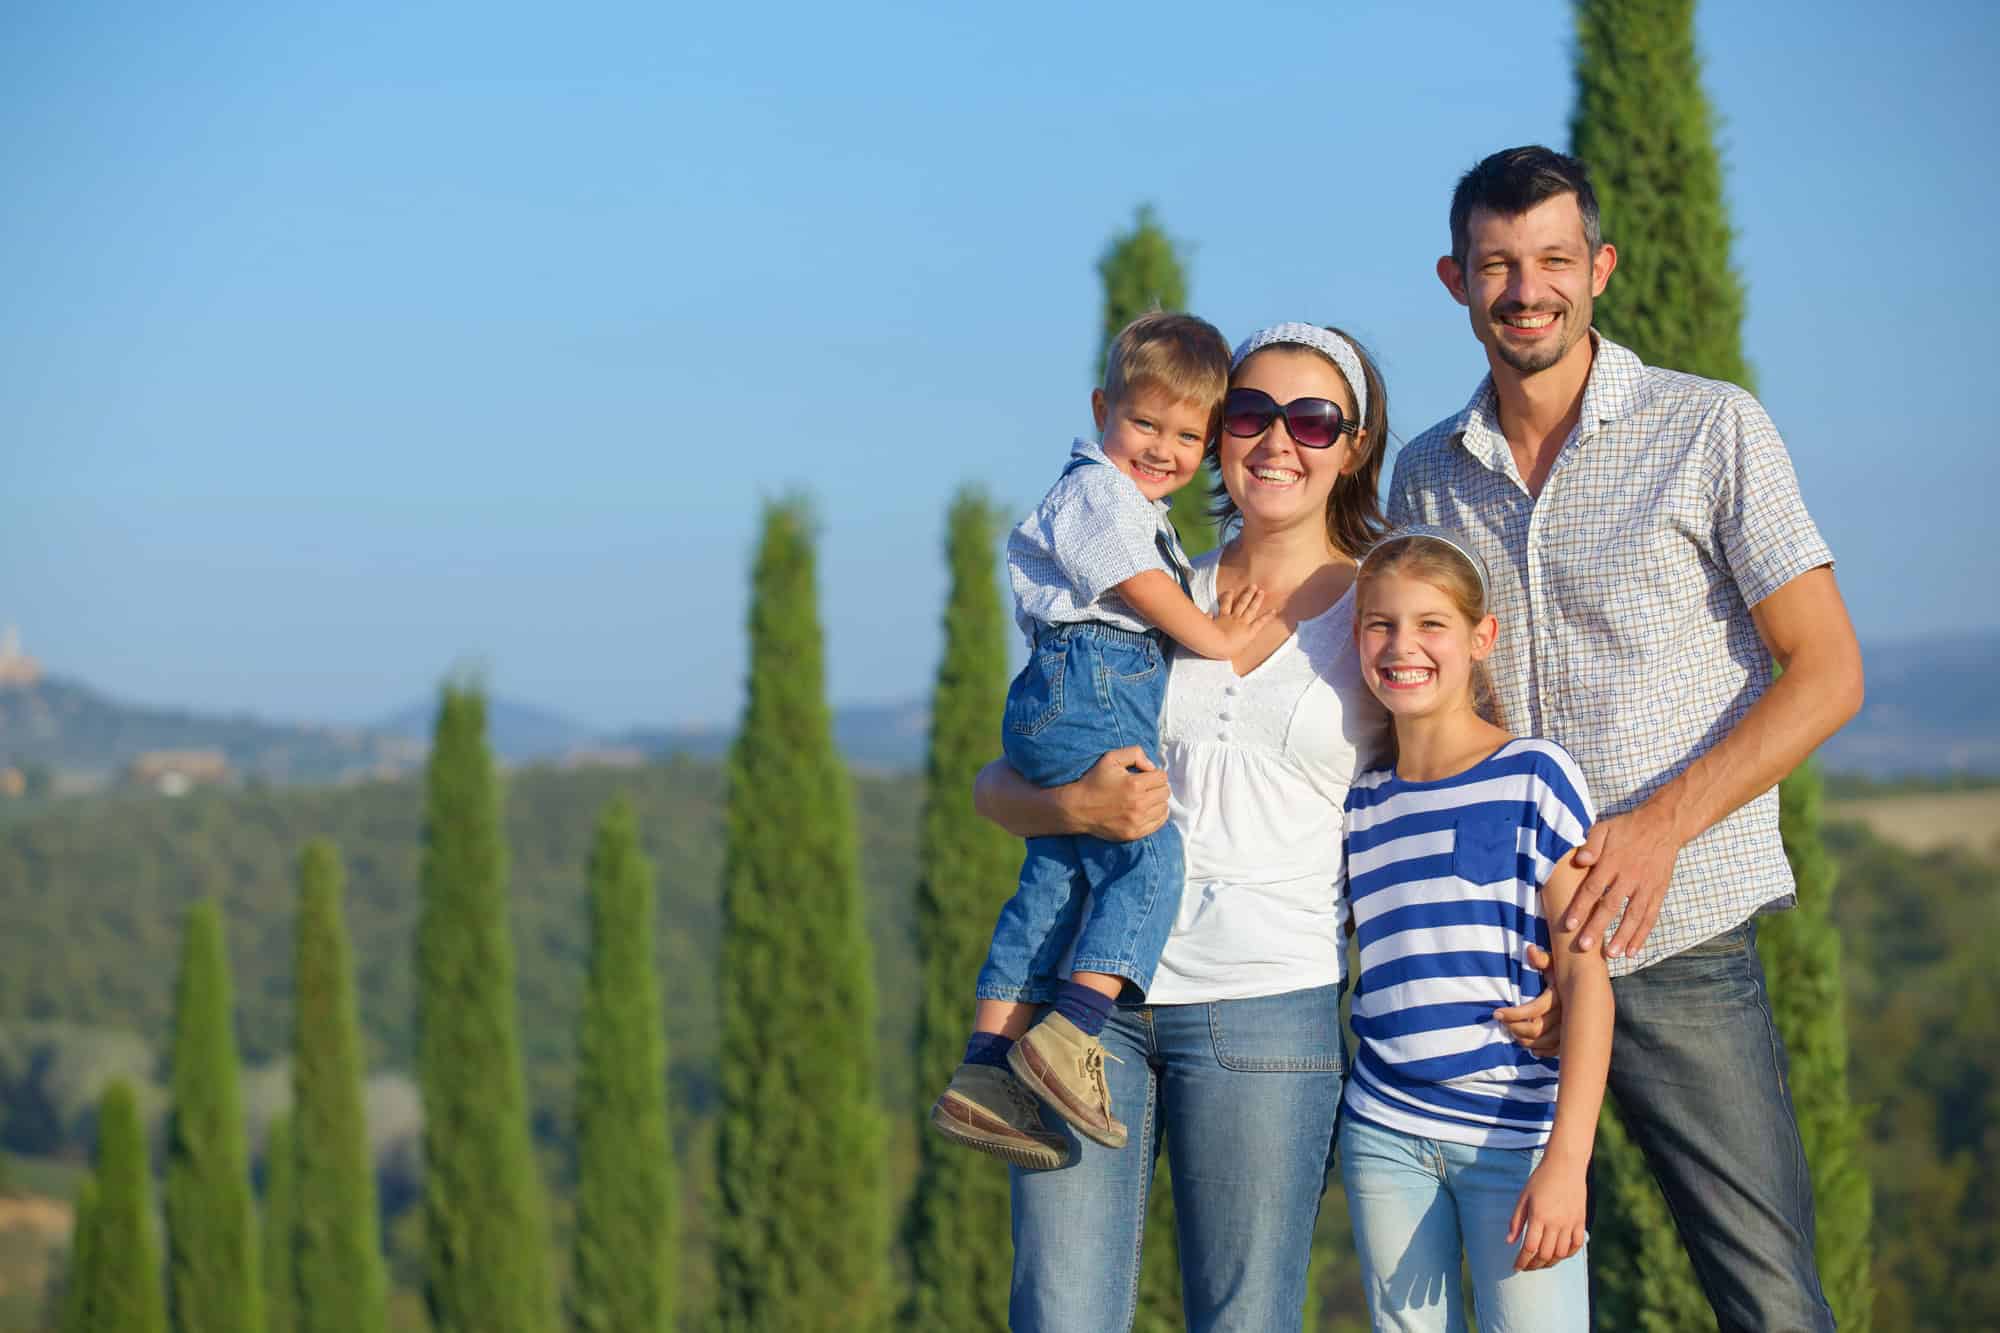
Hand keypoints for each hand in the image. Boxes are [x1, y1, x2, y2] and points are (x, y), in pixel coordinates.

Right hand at [1065, 746, 1169, 841]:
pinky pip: (1158, 823)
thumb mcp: (1110, 758)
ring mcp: (1137, 821)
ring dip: (1158, 801)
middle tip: (1146, 786)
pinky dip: (1157, 815)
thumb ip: (1135, 753)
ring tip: (1146, 798)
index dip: (1155, 774)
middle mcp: (1138, 804)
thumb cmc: (1094, 781)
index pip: (1162, 777)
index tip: (1145, 775)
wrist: (1077, 808)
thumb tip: (1152, 766)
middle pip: (1165, 792)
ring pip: (1164, 808)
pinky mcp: (1134, 833)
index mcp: (1134, 784)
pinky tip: (1148, 809)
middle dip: (1157, 786)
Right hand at [1209, 585, 1274, 656]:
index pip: (1225, 605)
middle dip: (1247, 594)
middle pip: (1241, 603)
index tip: (1230, 590)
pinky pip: (1260, 622)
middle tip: (1253, 586)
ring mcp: (1242, 623)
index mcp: (1222, 618)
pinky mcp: (1249, 631)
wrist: (1216, 644)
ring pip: (1250, 609)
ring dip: (1256, 600)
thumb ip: (1207, 619)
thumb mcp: (1204, 627)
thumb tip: (1208, 612)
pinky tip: (1274, 611)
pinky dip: (1267, 617)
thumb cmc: (1208, 639)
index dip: (1228, 597)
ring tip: (1261, 592)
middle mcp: (1233, 618)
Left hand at [1494, 944, 1561, 1055]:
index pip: (1533, 1011)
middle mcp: (1566, 1014)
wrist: (1586, 983)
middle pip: (1536, 1029)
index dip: (1513, 1014)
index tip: (1496, 1013)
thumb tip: (1530, 950)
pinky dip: (1540, 1051)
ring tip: (1511, 1031)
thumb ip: (1542, 958)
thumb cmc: (1564, 971)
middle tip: (1502, 1022)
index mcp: (1560, 996)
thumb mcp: (1555, 962)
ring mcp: (1570, 1028)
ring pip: (1543, 1042)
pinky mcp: (1572, 1037)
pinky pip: (1555, 1050)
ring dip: (1524, 1040)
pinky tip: (1530, 1046)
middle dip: (1515, 1028)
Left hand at [1507, 1157, 1588, 1270]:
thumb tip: (1509, 1242)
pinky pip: (1576, 1245)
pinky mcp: (1580, 1222)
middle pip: (1545, 1255)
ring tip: (1540, 1263)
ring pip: (1561, 1254)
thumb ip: (1517, 1221)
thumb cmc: (1540, 1180)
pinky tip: (1558, 1255)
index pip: (1529, 1248)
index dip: (1521, 1261)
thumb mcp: (1523, 1198)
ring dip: (1549, 1263)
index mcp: (1539, 1217)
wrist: (1565, 1166)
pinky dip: (1567, 1254)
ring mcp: (1570, 1223)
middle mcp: (1556, 1223)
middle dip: (1534, 1265)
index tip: (1516, 1267)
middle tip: (1527, 1266)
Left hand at [1565, 805, 1685, 959]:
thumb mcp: (1605, 828)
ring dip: (1622, 937)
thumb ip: (1591, 844)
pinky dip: (1642, 935)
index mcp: (1612, 862)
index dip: (1580, 907)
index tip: (1568, 924)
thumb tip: (1579, 860)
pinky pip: (1651, 916)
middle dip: (1597, 928)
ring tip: (1611, 955)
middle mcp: (1629, 877)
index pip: (1593, 888)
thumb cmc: (1627, 828)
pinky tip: (1633, 951)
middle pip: (1611, 906)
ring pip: (1633, 916)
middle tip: (1584, 947)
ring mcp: (1646, 886)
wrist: (1664, 825)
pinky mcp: (1659, 892)